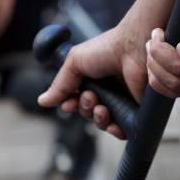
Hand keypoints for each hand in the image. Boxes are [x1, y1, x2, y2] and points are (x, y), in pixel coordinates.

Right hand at [37, 22, 149, 138]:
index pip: (77, 101)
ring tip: (102, 107)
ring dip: (98, 119)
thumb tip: (42, 101)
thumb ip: (60, 84)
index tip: (69, 103)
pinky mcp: (137, 110)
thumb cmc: (106, 49)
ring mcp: (123, 101)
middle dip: (85, 109)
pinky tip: (113, 122)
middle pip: (88, 113)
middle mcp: (108, 91)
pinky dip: (115, 131)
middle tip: (91, 96)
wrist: (132, 48)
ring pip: (103, 123)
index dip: (71, 105)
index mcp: (93, 80)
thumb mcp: (75, 62)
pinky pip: (124, 130)